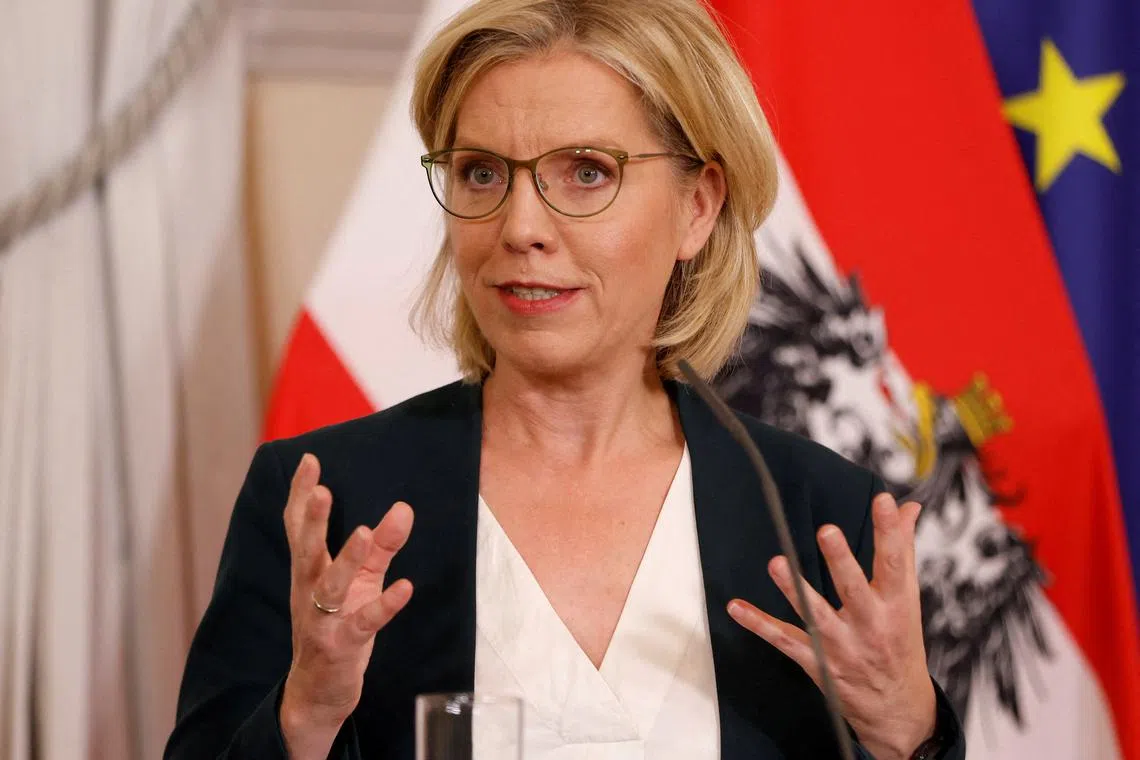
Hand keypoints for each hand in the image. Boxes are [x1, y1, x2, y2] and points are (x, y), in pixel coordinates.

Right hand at [279, 453, 414, 759]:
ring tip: (364, 532)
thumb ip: (382, 545)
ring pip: (330, 586)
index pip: (298, 527)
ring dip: (347, 559)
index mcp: (308, 571)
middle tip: (321, 490)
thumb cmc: (338, 625)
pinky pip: (365, 623)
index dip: (301, 494)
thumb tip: (405, 507)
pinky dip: (385, 605)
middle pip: (306, 551)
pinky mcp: (342, 646)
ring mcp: (323, 619)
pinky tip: (405, 587)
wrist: (317, 691)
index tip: (310, 459)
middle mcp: (309, 591)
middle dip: (313, 520)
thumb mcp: (361, 581)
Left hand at [727, 493, 935, 759]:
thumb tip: (907, 508)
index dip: (891, 532)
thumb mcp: (907, 599)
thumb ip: (902, 550)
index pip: (896, 563)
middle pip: (854, 589)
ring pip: (816, 616)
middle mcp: (870, 624)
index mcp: (896, 604)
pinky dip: (758, 624)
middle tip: (828, 531)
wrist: (898, 709)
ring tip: (777, 564)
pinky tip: (736, 608)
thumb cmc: (899, 643)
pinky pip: (783, 640)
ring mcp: (841, 646)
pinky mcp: (817, 662)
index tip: (884, 502)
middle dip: (841, 562)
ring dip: (794, 590)